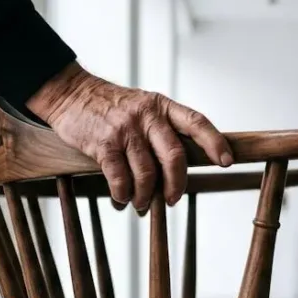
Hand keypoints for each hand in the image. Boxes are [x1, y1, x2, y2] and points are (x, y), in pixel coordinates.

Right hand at [26, 62, 233, 211]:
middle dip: (177, 184)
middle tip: (173, 199)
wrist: (70, 94)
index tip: (226, 161)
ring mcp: (125, 129)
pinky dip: (123, 195)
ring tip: (142, 204)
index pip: (197, 122)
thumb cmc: (112, 107)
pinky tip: (122, 199)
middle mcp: (147, 116)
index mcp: (162, 106)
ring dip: (146, 196)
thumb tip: (183, 168)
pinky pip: (120, 178)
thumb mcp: (144, 107)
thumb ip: (164, 129)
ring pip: (147, 173)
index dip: (214, 142)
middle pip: (174, 156)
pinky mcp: (103, 144)